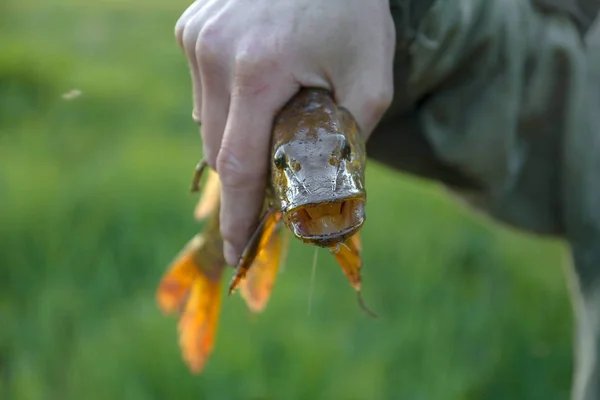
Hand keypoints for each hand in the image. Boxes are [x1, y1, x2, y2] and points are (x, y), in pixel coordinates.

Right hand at [176, 0, 395, 265]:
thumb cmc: (352, 9)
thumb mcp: (370, 78)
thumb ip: (349, 140)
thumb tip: (329, 191)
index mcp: (259, 70)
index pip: (238, 165)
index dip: (238, 215)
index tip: (237, 250)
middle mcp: (215, 54)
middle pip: (220, 149)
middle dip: (246, 177)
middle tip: (277, 182)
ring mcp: (197, 38)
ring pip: (206, 122)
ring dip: (238, 139)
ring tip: (276, 117)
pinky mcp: (191, 28)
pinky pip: (203, 91)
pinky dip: (228, 107)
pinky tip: (259, 87)